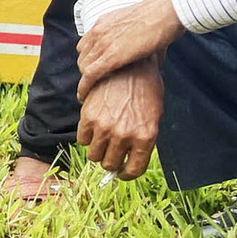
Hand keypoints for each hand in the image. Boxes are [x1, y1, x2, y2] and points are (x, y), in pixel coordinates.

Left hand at [76, 0, 182, 98]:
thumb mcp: (141, 25)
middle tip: (95, 83)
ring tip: (90, 92)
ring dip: (86, 80)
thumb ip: (139, 39)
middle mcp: (99, 32)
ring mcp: (103, 44)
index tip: (95, 69)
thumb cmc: (163, 17)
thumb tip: (154, 57)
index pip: (86, 44)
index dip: (89, 58)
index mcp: (105, 22)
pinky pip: (90, 75)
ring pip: (84, 67)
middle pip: (83, 56)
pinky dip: (84, 87)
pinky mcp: (111, 57)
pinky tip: (83, 97)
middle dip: (87, 71)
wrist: (167, 13)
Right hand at [77, 60, 163, 181]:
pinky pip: (82, 140)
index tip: (122, 171)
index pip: (133, 170)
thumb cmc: (145, 89)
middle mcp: (125, 134)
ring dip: (98, 151)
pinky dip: (87, 137)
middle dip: (111, 161)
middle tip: (112, 153)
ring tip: (102, 141)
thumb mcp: (153, 116)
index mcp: (146, 137)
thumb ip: (142, 140)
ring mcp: (105, 126)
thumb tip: (128, 160)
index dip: (126, 173)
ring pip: (94, 156)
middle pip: (110, 165)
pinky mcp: (88, 116)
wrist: (130, 64)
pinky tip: (94, 128)